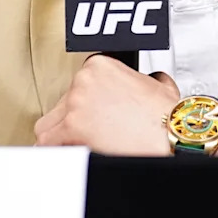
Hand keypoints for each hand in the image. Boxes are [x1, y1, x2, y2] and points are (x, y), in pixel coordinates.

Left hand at [34, 54, 180, 155]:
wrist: (169, 136)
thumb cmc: (167, 116)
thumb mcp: (160, 85)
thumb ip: (147, 79)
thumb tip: (151, 80)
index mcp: (101, 65)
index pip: (80, 80)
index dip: (88, 99)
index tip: (95, 109)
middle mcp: (84, 81)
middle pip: (64, 100)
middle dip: (77, 116)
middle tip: (93, 129)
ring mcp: (75, 104)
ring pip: (51, 120)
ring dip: (61, 132)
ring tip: (79, 142)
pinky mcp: (71, 128)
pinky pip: (47, 140)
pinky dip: (56, 148)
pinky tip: (68, 152)